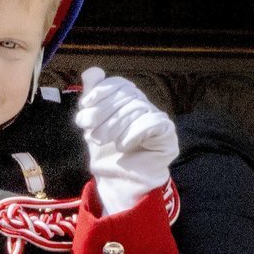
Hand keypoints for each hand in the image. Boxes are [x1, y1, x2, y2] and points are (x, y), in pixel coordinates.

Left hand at [74, 67, 178, 214]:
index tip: (85, 105)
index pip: (119, 84)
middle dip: (103, 112)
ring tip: (101, 140)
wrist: (117, 181)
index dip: (101, 91)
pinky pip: (154, 123)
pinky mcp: (167, 136)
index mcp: (128, 100)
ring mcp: (158, 120)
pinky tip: (122, 144)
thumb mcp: (92, 123)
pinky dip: (134, 132)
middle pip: (126, 96)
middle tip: (88, 130)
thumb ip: (92, 98)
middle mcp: (145, 106)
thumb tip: (92, 71)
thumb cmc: (105, 151)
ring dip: (114, 125)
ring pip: (137, 108)